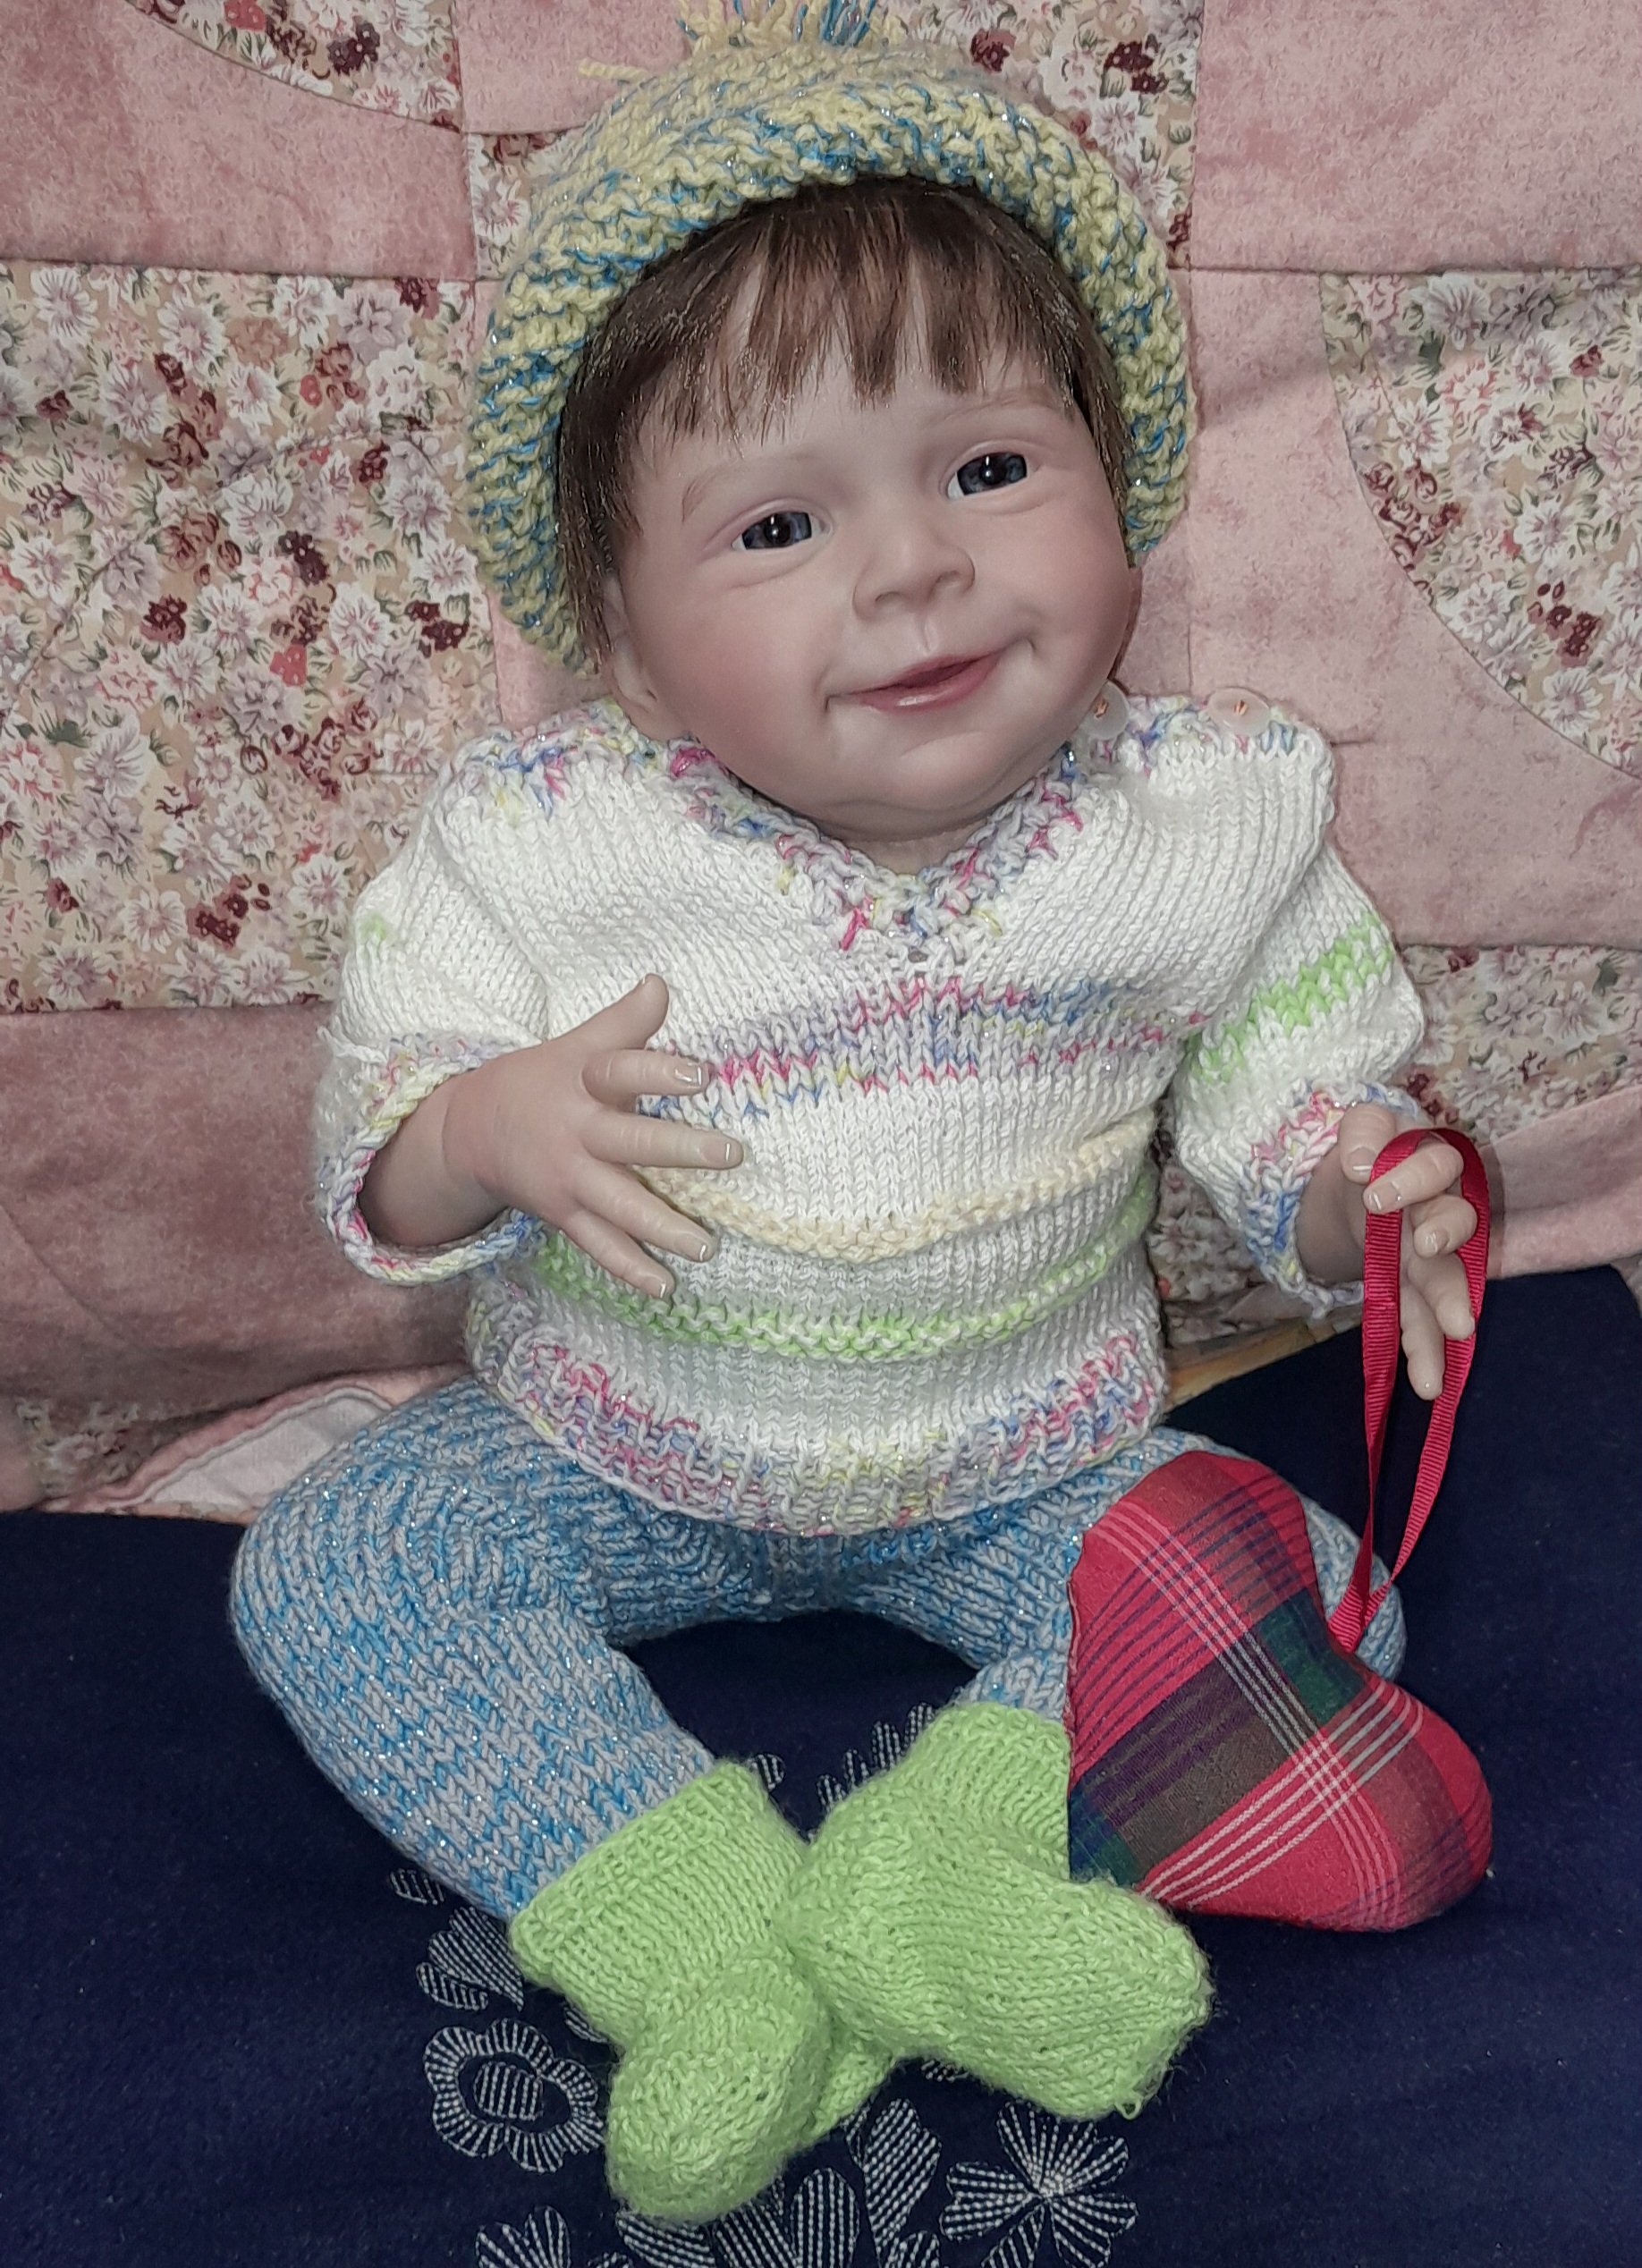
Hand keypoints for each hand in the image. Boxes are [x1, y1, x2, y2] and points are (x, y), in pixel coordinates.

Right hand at [446, 972, 742, 1298]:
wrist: (472, 1131)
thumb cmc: (543, 1080)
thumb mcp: (577, 1045)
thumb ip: (624, 1022)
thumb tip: (661, 981)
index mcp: (583, 1085)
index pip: (621, 1072)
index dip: (658, 1072)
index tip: (701, 1073)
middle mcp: (577, 1134)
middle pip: (630, 1142)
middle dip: (680, 1150)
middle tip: (731, 1154)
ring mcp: (570, 1179)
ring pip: (619, 1205)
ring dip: (663, 1226)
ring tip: (708, 1245)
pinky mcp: (565, 1214)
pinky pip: (599, 1245)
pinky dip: (630, 1268)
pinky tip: (665, 1287)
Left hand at [1332, 1101, 1479, 1400]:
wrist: (1361, 1183)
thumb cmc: (1372, 1150)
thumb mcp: (1363, 1127)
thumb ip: (1363, 1131)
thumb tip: (1360, 1164)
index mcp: (1430, 1164)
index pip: (1434, 1164)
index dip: (1411, 1178)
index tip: (1374, 1192)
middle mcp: (1440, 1209)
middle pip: (1454, 1221)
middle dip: (1445, 1234)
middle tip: (1426, 1245)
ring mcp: (1430, 1255)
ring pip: (1445, 1277)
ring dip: (1449, 1302)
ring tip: (1458, 1329)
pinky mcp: (1412, 1290)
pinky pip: (1422, 1320)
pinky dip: (1425, 1351)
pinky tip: (1429, 1384)